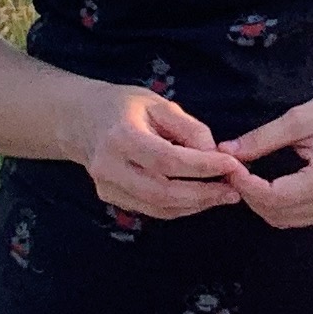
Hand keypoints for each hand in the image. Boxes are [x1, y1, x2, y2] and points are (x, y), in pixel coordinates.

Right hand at [68, 88, 253, 219]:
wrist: (79, 119)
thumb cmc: (122, 106)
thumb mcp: (158, 104)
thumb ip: (189, 128)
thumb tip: (215, 154)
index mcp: (120, 137)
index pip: (168, 161)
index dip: (203, 167)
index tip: (232, 165)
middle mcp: (109, 167)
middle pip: (163, 193)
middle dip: (203, 195)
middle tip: (233, 190)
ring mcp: (106, 187)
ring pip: (158, 208)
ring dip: (195, 205)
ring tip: (223, 195)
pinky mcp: (109, 198)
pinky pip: (150, 209)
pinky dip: (178, 207)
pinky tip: (199, 197)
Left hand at [219, 78, 312, 228]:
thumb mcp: (301, 119)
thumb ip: (262, 139)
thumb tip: (227, 151)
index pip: (271, 197)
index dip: (243, 184)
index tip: (226, 165)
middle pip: (275, 214)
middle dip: (248, 194)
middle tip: (231, 169)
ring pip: (285, 219)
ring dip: (261, 202)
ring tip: (245, 174)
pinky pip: (299, 216)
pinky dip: (278, 204)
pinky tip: (267, 183)